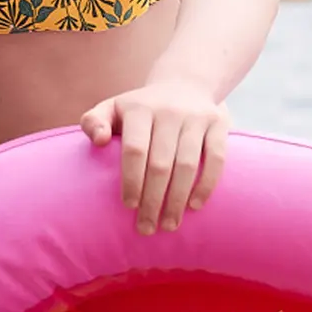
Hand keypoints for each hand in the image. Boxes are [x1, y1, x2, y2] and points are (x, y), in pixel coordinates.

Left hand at [79, 77, 232, 232]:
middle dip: (152, 200)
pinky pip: (216, 158)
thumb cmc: (141, 108)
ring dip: (177, 200)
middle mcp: (168, 110)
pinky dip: (207, 184)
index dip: (132, 180)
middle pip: (160, 163)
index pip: (134, 150)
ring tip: (169, 225)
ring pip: (187, 164)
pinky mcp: (218, 123)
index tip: (128, 206)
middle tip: (146, 228)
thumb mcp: (113, 108)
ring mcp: (196, 117)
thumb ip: (94, 122)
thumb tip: (98, 141)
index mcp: (139, 108)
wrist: (186, 82)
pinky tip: (195, 206)